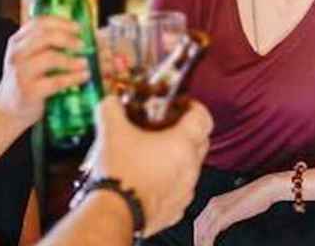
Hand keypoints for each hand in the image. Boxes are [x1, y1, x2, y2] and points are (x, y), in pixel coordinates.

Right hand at [0, 16, 90, 126]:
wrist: (7, 109)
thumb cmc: (24, 80)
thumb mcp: (27, 58)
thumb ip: (43, 45)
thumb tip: (78, 35)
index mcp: (17, 41)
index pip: (39, 23)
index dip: (61, 22)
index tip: (78, 27)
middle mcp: (17, 54)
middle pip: (45, 36)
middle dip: (68, 38)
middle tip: (84, 44)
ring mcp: (21, 73)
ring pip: (50, 57)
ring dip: (72, 59)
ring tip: (86, 62)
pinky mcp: (29, 91)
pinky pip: (55, 81)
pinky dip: (73, 77)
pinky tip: (84, 76)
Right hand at [88, 96, 212, 235]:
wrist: (114, 212)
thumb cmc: (120, 172)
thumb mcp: (111, 131)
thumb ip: (112, 109)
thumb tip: (111, 102)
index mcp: (182, 143)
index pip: (203, 118)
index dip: (195, 107)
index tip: (183, 105)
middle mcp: (191, 167)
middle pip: (201, 143)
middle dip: (188, 132)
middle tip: (167, 126)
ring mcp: (185, 191)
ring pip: (190, 168)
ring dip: (178, 159)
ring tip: (154, 154)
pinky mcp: (176, 210)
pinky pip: (179, 191)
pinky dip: (170, 182)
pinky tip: (151, 179)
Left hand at [193, 174, 279, 245]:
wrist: (264, 189)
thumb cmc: (255, 198)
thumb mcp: (236, 208)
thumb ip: (226, 217)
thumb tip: (220, 226)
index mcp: (214, 202)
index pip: (199, 221)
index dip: (198, 234)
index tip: (201, 243)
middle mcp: (212, 205)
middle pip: (198, 226)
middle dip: (198, 240)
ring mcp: (217, 209)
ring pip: (202, 231)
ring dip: (201, 243)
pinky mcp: (223, 215)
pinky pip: (210, 232)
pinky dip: (207, 242)